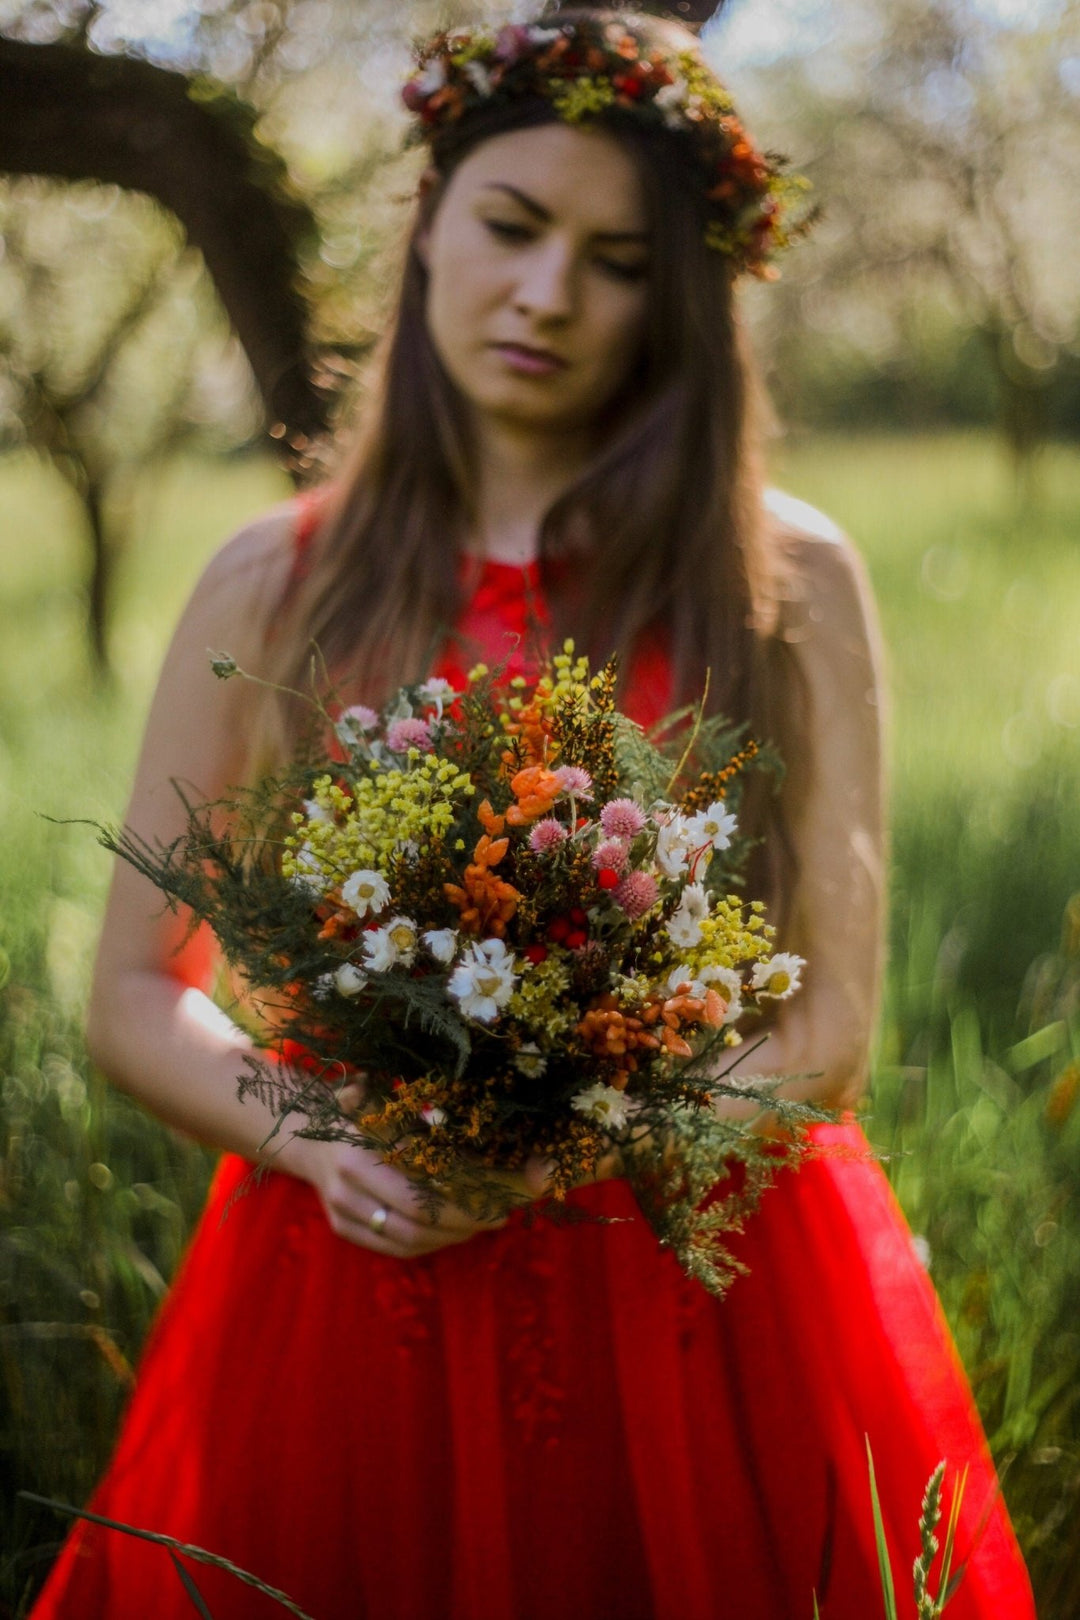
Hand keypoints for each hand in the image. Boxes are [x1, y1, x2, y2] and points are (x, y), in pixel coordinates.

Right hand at [277, 1082, 556, 1259]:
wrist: (300, 1132)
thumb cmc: (354, 1109)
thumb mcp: (383, 1102)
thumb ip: (425, 1116)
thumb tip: (473, 1120)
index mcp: (357, 1156)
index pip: (419, 1195)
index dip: (463, 1202)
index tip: (499, 1197)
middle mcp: (347, 1191)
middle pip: (417, 1224)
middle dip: (465, 1223)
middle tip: (499, 1214)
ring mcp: (342, 1214)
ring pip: (407, 1242)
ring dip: (450, 1237)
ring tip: (481, 1223)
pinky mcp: (343, 1229)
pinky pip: (393, 1249)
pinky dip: (428, 1244)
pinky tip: (451, 1232)